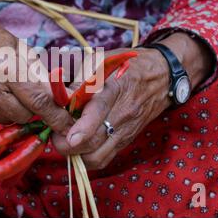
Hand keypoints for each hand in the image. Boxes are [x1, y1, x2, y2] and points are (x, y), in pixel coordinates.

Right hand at [0, 0, 72, 131]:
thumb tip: (60, 98)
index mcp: (3, 66)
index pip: (38, 100)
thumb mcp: (17, 46)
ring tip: (0, 87)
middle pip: (25, 115)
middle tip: (23, 90)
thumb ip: (38, 73)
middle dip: (31, 107)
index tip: (68, 126)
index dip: (57, 116)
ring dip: (11, 109)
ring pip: (8, 120)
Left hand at [52, 33, 212, 168]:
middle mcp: (121, 113)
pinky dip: (87, 158)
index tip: (67, 136)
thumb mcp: (102, 59)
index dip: (82, 128)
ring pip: (97, 157)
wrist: (162, 76)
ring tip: (65, 141)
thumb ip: (78, 72)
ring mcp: (125, 130)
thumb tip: (57, 87)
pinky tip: (79, 145)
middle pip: (93, 142)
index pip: (99, 111)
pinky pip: (104, 159)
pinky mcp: (126, 140)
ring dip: (76, 155)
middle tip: (55, 133)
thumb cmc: (127, 65)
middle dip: (67, 145)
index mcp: (114, 88)